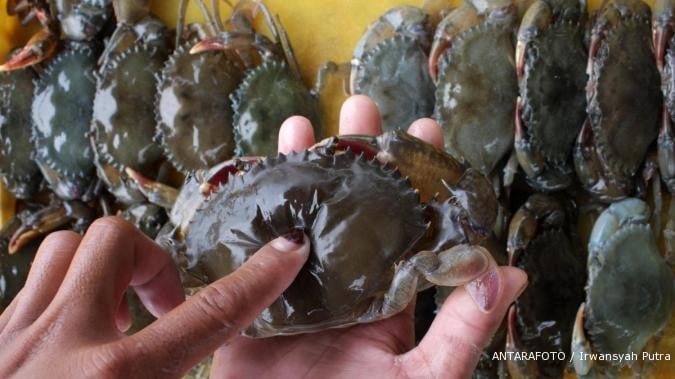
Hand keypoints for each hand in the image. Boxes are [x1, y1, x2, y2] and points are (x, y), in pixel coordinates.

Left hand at [0, 215, 309, 376]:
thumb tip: (202, 360)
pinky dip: (64, 292)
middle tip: (161, 307)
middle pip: (118, 241)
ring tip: (117, 314)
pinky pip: (31, 285)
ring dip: (104, 268)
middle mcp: (61, 346)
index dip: (259, 278)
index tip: (288, 250)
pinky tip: (74, 339)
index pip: (211, 314)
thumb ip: (178, 374)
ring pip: (64, 249)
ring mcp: (12, 338)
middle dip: (154, 262)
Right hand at [212, 95, 527, 377]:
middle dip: (354, 157)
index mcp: (386, 300)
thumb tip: (510, 273)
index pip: (407, 228)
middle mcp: (343, 286)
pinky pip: (250, 248)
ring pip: (298, 217)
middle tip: (361, 107)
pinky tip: (253, 173)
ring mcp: (297, 289)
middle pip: (349, 209)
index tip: (425, 132)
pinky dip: (249, 210)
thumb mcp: (422, 378)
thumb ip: (462, 330)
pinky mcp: (253, 299)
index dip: (416, 180)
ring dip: (298, 171)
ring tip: (300, 125)